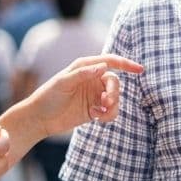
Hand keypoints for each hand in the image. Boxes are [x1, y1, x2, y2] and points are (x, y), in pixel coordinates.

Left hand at [20, 55, 144, 136]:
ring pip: (115, 98)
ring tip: (100, 113)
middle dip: (114, 92)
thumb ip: (83, 74)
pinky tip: (95, 117)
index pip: (110, 62)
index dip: (126, 64)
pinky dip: (108, 115)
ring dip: (112, 105)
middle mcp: (92, 79)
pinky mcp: (94, 109)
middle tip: (106, 102)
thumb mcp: (63, 83)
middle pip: (115, 82)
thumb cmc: (47, 96)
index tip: (140, 70)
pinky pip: (110, 111)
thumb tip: (104, 66)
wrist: (39, 119)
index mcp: (85, 68)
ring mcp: (94, 95)